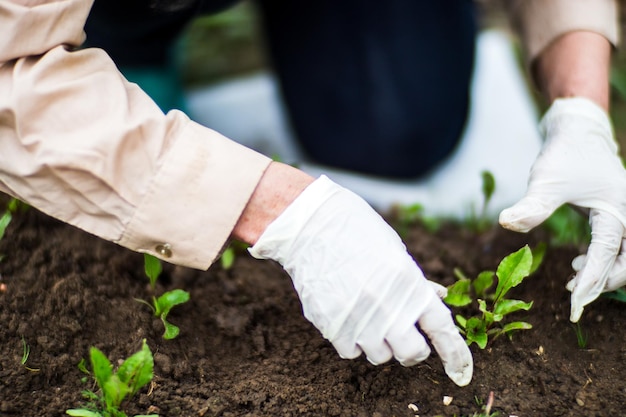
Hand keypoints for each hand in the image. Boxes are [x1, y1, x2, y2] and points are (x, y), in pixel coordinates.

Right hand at [248, 175, 472, 385]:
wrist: (311, 225)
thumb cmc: (356, 232)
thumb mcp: (395, 251)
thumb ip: (415, 282)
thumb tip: (436, 298)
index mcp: (410, 284)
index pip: (442, 328)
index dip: (456, 355)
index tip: (461, 372)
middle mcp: (388, 307)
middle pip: (412, 354)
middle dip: (411, 349)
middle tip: (402, 334)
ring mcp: (359, 320)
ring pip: (380, 356)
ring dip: (379, 343)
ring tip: (366, 315)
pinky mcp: (332, 327)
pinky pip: (350, 352)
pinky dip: (351, 341)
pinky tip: (346, 316)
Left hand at [499, 97, 625, 321]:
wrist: (579, 132)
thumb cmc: (564, 155)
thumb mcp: (545, 180)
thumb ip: (532, 205)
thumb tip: (507, 223)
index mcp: (618, 208)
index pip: (607, 254)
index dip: (592, 282)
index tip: (573, 305)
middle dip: (604, 282)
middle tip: (574, 296)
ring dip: (606, 273)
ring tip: (575, 281)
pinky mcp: (620, 215)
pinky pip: (621, 247)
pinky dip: (606, 261)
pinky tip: (581, 264)